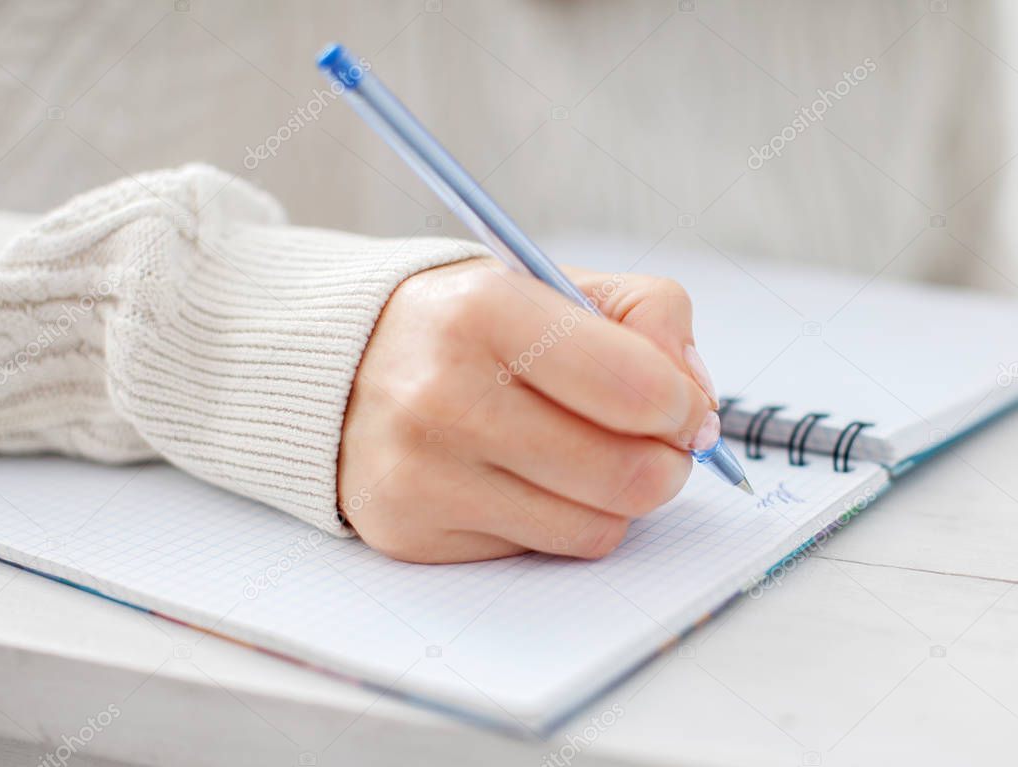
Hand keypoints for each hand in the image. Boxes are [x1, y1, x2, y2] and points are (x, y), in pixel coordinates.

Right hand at [337, 259, 719, 562]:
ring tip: (588, 456)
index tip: (682, 408)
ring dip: (616, 498)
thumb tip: (696, 400)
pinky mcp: (412, 532)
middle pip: (627, 473)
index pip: (635, 386)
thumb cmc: (465, 325)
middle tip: (657, 446)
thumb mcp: (549, 283)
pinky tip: (527, 480)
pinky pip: (543, 551)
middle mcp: (444, 396)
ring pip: (596, 527)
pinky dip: (558, 520)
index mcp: (485, 312)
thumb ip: (646, 317)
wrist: (341, 367)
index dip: (684, 406)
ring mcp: (423, 474)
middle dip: (667, 464)